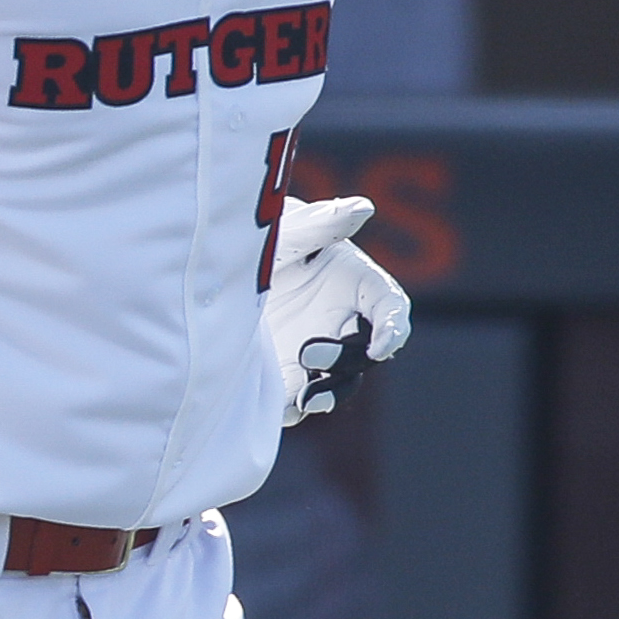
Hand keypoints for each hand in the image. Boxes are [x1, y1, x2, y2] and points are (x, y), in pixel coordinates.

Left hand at [263, 194, 410, 422]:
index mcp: (358, 284)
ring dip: (327, 394)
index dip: (394, 327)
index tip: (383, 345)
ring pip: (336, 382)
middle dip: (342, 359)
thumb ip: (322, 223)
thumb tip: (362, 208)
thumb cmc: (269, 240)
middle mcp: (344, 322)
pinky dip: (292, 407)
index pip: (391, 307)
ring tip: (304, 401)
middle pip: (362, 353)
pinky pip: (297, 397)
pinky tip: (279, 410)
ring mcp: (318, 349)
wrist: (224, 265)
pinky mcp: (287, 371)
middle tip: (306, 353)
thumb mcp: (290, 229)